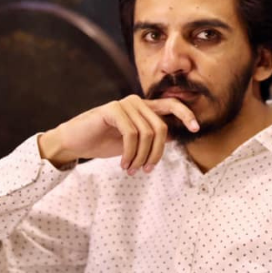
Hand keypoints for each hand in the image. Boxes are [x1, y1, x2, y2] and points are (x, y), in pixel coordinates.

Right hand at [38, 95, 198, 173]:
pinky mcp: (112, 110)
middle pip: (161, 128)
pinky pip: (132, 134)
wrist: (75, 141)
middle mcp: (136, 102)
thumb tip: (174, 140)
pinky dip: (130, 153)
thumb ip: (151, 138)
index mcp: (144, 108)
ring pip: (147, 134)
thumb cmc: (103, 142)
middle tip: (146, 170)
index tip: (196, 129)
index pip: (171, 106)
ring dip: (140, 157)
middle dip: (156, 153)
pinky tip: (123, 164)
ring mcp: (125, 104)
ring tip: (131, 170)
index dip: (186, 115)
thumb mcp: (132, 143)